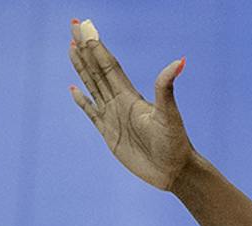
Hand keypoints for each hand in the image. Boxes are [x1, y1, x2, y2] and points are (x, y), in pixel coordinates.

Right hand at [68, 20, 192, 191]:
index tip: (84, 28)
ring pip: (92, 86)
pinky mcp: (109, 134)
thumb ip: (166, 88)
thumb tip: (180, 61)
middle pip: (98, 70)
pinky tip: (73, 89)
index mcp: (131, 96)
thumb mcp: (169, 114)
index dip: (96, 47)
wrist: (173, 171)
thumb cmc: (175, 143)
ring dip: (82, 68)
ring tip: (71, 49)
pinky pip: (91, 113)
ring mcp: (113, 117)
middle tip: (73, 28)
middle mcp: (120, 102)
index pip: (109, 65)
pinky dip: (81, 100)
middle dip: (85, 50)